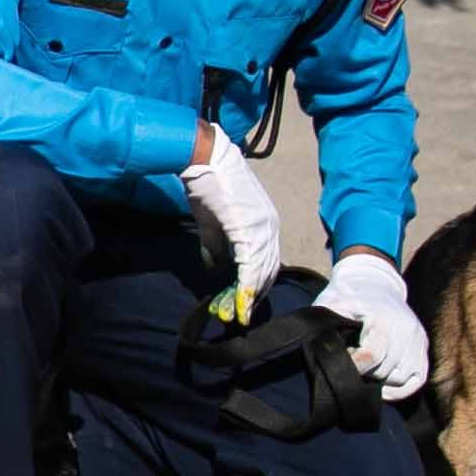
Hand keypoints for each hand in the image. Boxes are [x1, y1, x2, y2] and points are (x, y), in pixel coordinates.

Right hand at [183, 135, 284, 301]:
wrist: (204, 159)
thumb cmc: (208, 185)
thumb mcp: (213, 222)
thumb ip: (216, 247)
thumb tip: (216, 269)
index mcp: (265, 225)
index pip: (265, 262)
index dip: (255, 284)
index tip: (243, 302)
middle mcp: (270, 228)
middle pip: (268, 270)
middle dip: (254, 295)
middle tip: (239, 316)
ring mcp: (262, 228)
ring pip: (261, 271)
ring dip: (248, 295)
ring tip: (236, 314)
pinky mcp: (249, 228)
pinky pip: (250, 264)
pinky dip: (246, 284)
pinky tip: (239, 299)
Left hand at [318, 248, 430, 399]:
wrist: (376, 284)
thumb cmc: (350, 296)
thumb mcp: (334, 302)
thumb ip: (327, 322)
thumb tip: (319, 344)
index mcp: (383, 319)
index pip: (371, 356)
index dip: (353, 366)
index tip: (340, 364)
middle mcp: (405, 330)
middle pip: (384, 371)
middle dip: (364, 374)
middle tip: (350, 367)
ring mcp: (418, 340)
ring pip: (400, 378)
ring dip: (380, 382)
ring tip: (364, 371)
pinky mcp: (423, 349)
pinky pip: (416, 380)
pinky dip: (399, 389)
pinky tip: (382, 387)